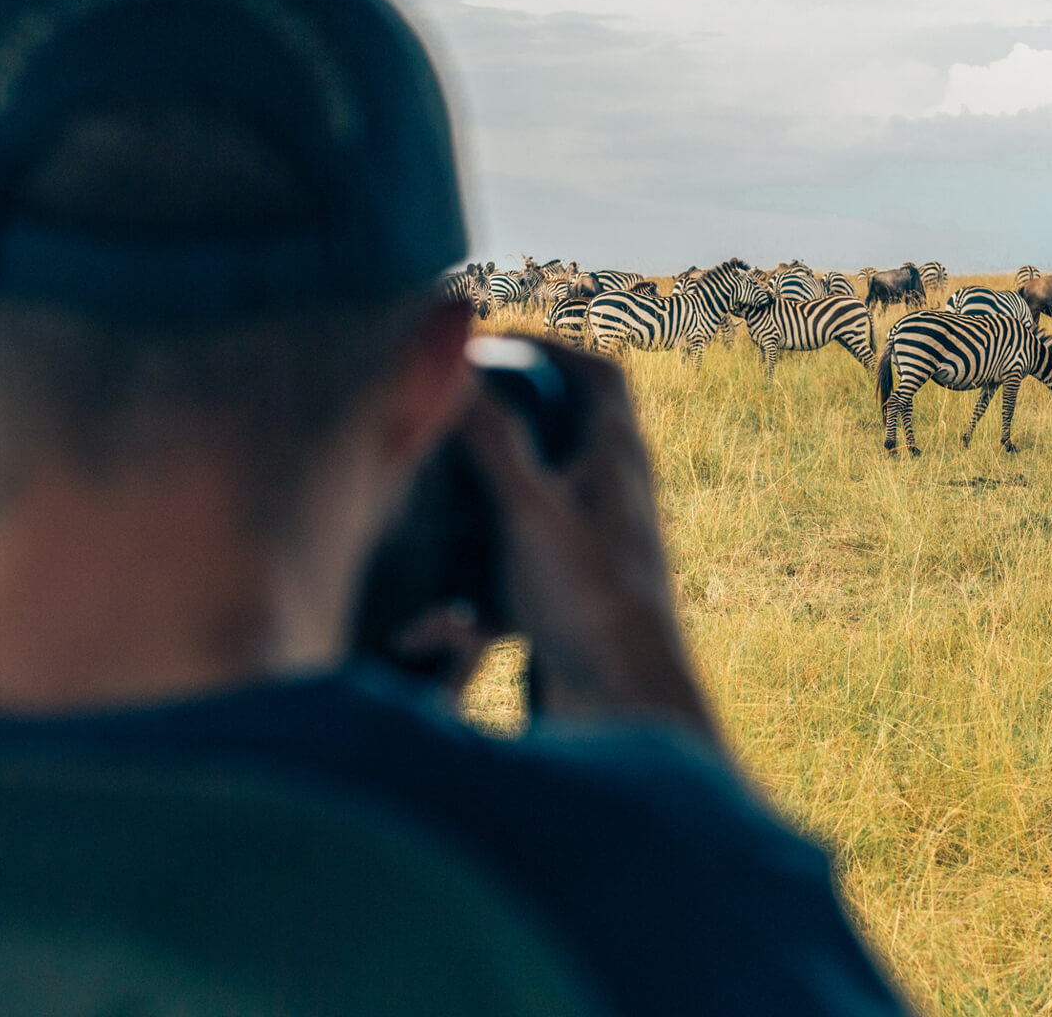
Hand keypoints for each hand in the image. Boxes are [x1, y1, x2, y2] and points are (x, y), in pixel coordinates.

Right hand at [461, 344, 719, 746]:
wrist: (623, 708)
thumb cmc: (589, 601)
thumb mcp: (529, 509)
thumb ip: (494, 438)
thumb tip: (461, 362)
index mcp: (617, 459)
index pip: (600, 375)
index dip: (552, 347)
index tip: (494, 342)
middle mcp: (612, 499)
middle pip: (564, 434)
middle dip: (505, 422)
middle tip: (449, 415)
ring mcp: (593, 551)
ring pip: (533, 507)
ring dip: (481, 507)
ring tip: (427, 506)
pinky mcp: (571, 602)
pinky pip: (515, 577)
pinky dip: (474, 589)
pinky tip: (432, 626)